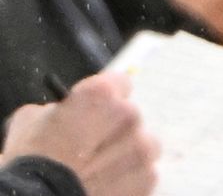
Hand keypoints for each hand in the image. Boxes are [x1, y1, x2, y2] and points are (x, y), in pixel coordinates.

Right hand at [1, 72, 158, 195]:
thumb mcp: (31, 120)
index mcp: (101, 95)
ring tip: (100, 169)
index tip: (97, 110)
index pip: (119, 84)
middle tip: (92, 147)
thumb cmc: (31, 159)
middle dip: (113, 129)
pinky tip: (106, 184)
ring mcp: (141, 150)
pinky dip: (128, 178)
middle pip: (130, 118)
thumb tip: (65, 110)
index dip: (106, 99)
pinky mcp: (147, 179)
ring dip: (126, 154)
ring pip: (141, 146)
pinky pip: (142, 173)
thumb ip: (60, 108)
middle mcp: (128, 117)